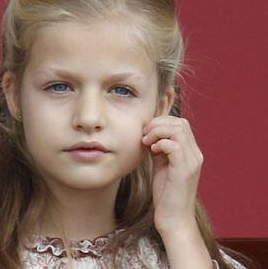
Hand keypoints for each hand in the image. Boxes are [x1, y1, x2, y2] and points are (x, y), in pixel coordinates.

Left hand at [141, 116, 203, 233]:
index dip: (161, 122)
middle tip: (144, 135)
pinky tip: (152, 152)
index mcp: (191, 152)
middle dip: (158, 124)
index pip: (180, 124)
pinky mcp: (184, 170)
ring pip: (177, 131)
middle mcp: (195, 155)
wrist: (173, 219)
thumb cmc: (166, 194)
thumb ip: (160, 149)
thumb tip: (150, 134)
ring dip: (157, 132)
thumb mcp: (161, 165)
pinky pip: (174, 146)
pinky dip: (160, 144)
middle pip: (180, 123)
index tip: (146, 133)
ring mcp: (192, 162)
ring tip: (146, 142)